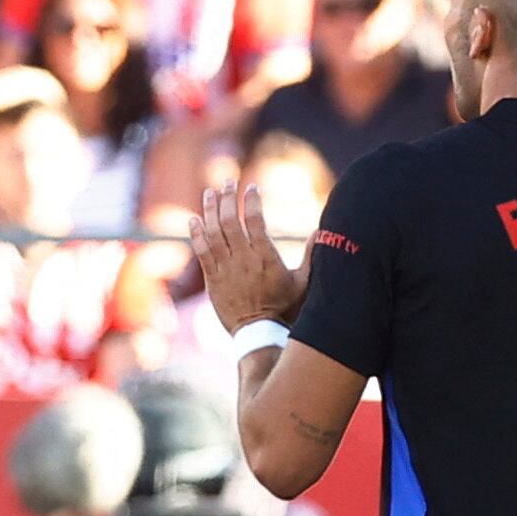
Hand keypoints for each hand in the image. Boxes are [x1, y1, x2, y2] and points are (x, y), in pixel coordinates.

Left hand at [193, 179, 309, 331]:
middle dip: (227, 198)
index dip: (251, 201)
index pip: (255, 220)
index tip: (251, 187)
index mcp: (266, 257)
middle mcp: (243, 260)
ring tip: (209, 192)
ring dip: (209, 210)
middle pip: (229, 221)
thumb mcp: (304, 282)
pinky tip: (193, 219)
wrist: (260, 333)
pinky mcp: (212, 280)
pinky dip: (196, 234)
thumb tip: (323, 232)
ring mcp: (225, 269)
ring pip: (213, 233)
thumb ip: (313, 256)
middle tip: (226, 182)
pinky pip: (201, 252)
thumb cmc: (285, 308)